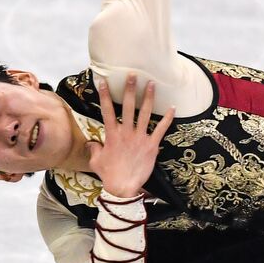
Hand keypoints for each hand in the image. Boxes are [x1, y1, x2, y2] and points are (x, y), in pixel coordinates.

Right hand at [86, 72, 174, 198]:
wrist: (123, 187)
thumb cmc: (109, 175)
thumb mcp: (95, 161)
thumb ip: (93, 148)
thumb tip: (90, 143)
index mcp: (112, 135)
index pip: (106, 110)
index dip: (104, 95)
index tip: (104, 81)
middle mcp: (126, 133)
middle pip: (127, 106)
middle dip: (130, 89)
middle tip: (133, 75)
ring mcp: (140, 138)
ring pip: (145, 113)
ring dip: (148, 98)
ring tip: (152, 84)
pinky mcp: (152, 146)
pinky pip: (161, 129)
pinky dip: (167, 118)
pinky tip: (173, 107)